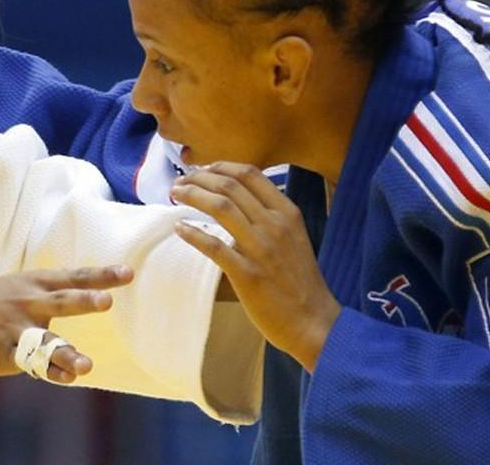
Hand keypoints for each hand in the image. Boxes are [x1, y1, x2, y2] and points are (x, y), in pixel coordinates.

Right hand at [0, 265, 133, 383]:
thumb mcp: (15, 286)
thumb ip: (48, 290)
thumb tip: (85, 287)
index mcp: (33, 283)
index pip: (74, 277)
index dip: (102, 275)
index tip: (128, 273)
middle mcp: (28, 302)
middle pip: (63, 301)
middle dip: (85, 300)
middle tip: (107, 301)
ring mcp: (17, 329)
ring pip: (48, 341)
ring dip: (68, 353)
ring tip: (86, 365)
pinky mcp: (7, 353)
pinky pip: (34, 364)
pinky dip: (54, 372)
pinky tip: (71, 377)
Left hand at [170, 162, 339, 371]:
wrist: (314, 322)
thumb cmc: (299, 281)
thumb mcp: (294, 237)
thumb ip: (270, 216)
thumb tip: (239, 199)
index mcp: (287, 213)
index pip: (250, 174)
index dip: (221, 166)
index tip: (202, 169)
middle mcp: (275, 225)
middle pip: (229, 186)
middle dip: (199, 178)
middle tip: (180, 181)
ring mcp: (261, 249)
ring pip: (220, 207)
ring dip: (192, 195)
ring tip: (175, 194)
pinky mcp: (247, 275)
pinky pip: (214, 246)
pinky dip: (193, 233)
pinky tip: (179, 228)